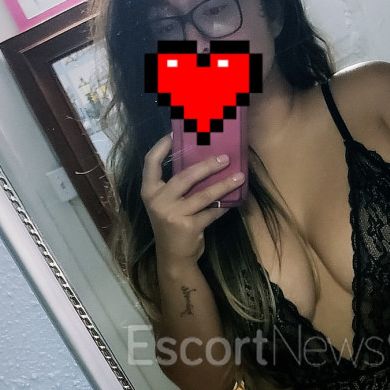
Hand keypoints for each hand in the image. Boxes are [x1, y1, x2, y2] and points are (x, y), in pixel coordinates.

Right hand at [141, 135, 245, 266]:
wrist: (173, 256)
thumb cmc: (171, 224)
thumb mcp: (165, 203)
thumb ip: (174, 185)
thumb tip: (201, 159)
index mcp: (149, 191)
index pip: (150, 163)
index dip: (160, 147)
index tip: (173, 133)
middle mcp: (158, 201)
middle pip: (185, 176)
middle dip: (208, 166)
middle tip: (225, 158)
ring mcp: (173, 214)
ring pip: (204, 194)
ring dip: (224, 185)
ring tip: (239, 177)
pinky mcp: (188, 226)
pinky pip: (212, 211)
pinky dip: (224, 205)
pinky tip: (235, 199)